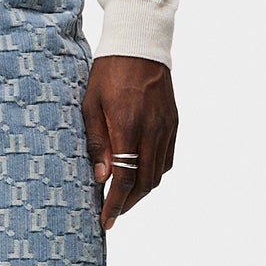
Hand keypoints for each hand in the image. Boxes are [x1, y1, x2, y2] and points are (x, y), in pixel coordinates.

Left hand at [82, 56, 176, 229]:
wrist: (140, 45)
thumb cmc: (108, 72)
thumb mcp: (91, 104)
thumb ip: (97, 142)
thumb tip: (101, 177)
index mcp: (128, 125)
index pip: (125, 177)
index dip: (115, 203)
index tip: (106, 220)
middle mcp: (152, 130)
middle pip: (145, 182)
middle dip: (129, 203)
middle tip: (112, 214)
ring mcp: (167, 127)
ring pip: (159, 173)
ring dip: (142, 191)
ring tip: (124, 198)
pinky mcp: (174, 123)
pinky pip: (167, 158)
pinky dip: (154, 173)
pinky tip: (140, 175)